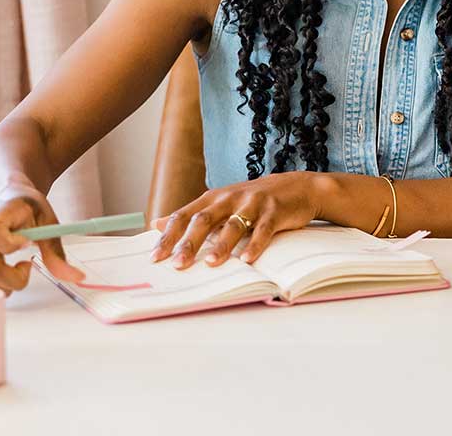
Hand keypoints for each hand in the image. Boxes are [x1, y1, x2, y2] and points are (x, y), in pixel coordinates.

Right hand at [0, 182, 84, 293]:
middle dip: (13, 278)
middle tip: (25, 266)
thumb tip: (76, 277)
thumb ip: (56, 252)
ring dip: (1, 285)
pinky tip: (3, 274)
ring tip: (13, 271)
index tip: (28, 243)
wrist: (5, 196)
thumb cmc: (25, 206)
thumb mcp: (47, 221)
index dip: (14, 246)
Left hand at [149, 171, 321, 268]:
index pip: (184, 216)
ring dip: (222, 245)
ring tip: (212, 264)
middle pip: (204, 220)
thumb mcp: (219, 204)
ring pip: (233, 225)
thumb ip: (190, 215)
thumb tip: (156, 223)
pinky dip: (255, 245)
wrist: (296, 187)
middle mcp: (229, 198)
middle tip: (178, 265)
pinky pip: (263, 229)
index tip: (155, 257)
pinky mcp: (274, 211)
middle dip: (189, 243)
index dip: (169, 236)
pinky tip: (247, 260)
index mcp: (212, 199)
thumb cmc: (251, 200)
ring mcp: (252, 204)